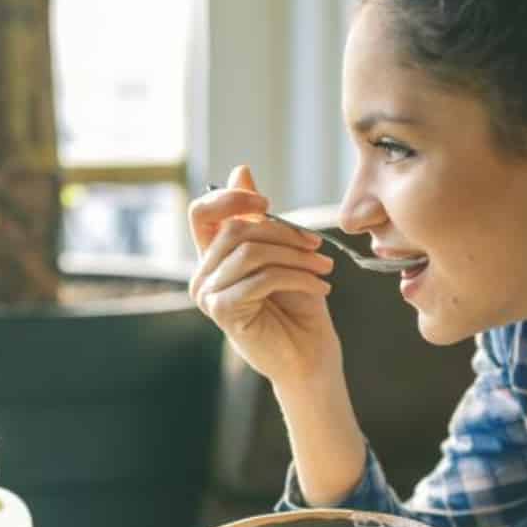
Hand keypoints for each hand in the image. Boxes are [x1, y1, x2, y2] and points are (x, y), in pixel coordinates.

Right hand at [188, 165, 341, 388]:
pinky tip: (320, 287)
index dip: (231, 199)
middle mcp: (203, 274)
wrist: (309, 357)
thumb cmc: (298, 306)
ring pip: (250, 252)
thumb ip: (259, 218)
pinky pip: (260, 277)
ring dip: (295, 256)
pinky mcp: (223, 312)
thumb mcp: (283, 252)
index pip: (203, 212)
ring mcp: (208, 294)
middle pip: (236, 230)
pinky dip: (297, 277)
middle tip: (319, 246)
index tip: (266, 205)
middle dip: (284, 233)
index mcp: (213, 257)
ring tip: (324, 267)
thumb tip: (240, 170)